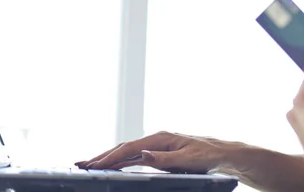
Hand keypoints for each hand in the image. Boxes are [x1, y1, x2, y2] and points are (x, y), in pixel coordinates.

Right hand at [75, 131, 228, 172]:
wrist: (222, 154)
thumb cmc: (207, 155)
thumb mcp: (187, 159)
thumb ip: (164, 158)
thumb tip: (142, 154)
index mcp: (161, 138)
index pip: (129, 149)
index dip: (110, 158)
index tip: (93, 165)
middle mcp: (157, 139)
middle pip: (124, 147)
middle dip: (102, 156)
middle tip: (81, 164)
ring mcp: (158, 145)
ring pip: (128, 152)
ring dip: (109, 158)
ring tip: (90, 164)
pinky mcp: (160, 152)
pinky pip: (135, 157)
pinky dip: (121, 161)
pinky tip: (113, 165)